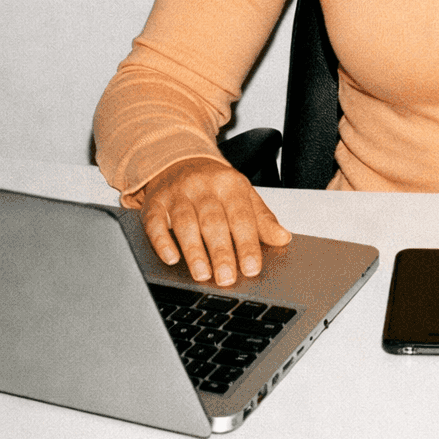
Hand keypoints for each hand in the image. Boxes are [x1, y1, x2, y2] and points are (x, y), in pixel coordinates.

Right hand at [140, 158, 290, 287]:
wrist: (179, 160)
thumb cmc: (214, 184)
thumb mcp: (243, 195)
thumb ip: (262, 219)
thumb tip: (283, 238)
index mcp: (230, 184)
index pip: (241, 217)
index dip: (247, 243)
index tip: (251, 267)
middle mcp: (203, 187)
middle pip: (213, 222)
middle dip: (221, 252)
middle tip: (227, 278)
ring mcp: (177, 194)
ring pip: (185, 223)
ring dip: (194, 251)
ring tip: (203, 275)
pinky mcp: (154, 202)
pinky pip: (155, 222)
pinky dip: (162, 241)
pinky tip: (171, 258)